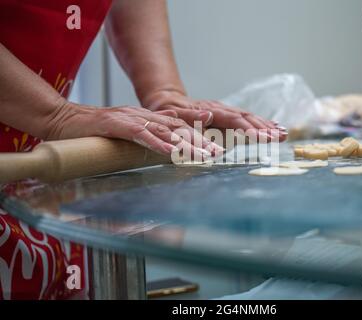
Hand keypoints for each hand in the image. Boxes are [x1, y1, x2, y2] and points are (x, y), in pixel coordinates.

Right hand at [44, 102, 223, 159]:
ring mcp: (129, 118)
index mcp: (146, 118)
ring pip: (163, 130)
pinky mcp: (114, 124)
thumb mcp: (125, 134)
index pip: (178, 123)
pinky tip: (169, 150)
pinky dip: (155, 142)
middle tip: (217, 153)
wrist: (63, 120)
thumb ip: (144, 138)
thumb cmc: (94, 132)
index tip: (217, 140)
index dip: (198, 130)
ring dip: (184, 143)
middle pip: (177, 127)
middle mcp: (142, 116)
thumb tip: (164, 151)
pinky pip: (139, 134)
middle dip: (199, 141)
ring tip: (202, 155)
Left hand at [144, 90, 287, 141]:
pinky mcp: (227, 117)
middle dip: (265, 128)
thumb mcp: (174, 116)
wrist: (167, 103)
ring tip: (284, 133)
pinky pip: (247, 120)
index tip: (264, 137)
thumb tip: (210, 117)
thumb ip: (191, 118)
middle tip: (281, 137)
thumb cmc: (168, 114)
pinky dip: (262, 125)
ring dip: (267, 126)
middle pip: (247, 118)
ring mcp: (225, 112)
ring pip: (250, 118)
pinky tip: (275, 129)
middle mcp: (221, 109)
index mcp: (210, 110)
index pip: (235, 120)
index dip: (250, 129)